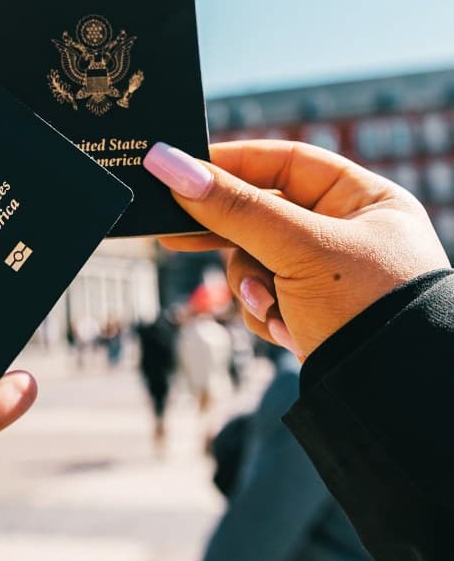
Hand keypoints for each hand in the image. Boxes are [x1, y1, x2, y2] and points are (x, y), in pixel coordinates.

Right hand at [143, 140, 449, 358]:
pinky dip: (266, 313)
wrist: (393, 397)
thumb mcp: (297, 249)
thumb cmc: (365, 307)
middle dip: (229, 236)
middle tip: (172, 234)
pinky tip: (287, 331)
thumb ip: (233, 207)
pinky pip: (266, 298)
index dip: (234, 164)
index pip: (287, 162)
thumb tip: (168, 164)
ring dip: (251, 285)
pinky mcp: (313, 314)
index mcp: (365, 200)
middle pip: (264, 214)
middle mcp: (349, 232)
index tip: (181, 170)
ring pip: (255, 261)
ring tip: (269, 305)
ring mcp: (329, 276)